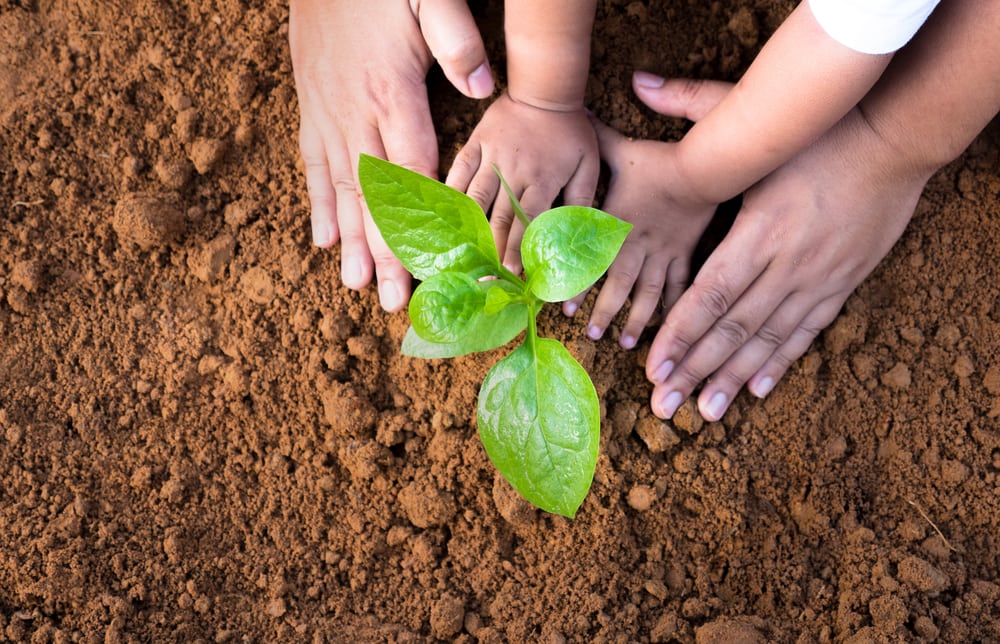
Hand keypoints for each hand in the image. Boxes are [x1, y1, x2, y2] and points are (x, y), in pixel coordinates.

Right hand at [289, 0, 493, 310]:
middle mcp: (355, 113)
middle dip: (382, 252)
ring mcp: (328, 113)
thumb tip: (483, 89)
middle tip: (390, 300)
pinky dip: (318, 204)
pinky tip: (322, 238)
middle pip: (373, 195)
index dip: (418, 224)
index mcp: (392, 93)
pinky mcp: (311, 106)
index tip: (428, 267)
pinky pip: (313, 164)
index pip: (410, 174)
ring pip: (341, 188)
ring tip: (353, 286)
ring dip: (348, 240)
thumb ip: (456, 40)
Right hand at [445, 93, 599, 272]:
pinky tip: (443, 213)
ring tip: (462, 253)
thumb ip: (582, 200)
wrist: (546, 87)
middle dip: (493, 250)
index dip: (520, 250)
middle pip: (500, 218)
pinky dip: (450, 192)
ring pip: (476, 199)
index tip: (514, 275)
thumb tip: (579, 234)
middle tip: (486, 276)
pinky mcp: (476, 143)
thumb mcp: (588, 164)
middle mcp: (514, 172)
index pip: (529, 223)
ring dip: (470, 228)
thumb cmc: (571, 130)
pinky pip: (459, 169)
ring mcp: (492, 157)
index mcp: (543, 179)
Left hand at [564, 80, 727, 348]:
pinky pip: (679, 287)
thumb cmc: (660, 159)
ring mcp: (666, 253)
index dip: (579, 285)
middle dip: (605, 311)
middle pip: (620, 284)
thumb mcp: (620, 148)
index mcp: (620, 224)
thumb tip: (572, 114)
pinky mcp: (688, 254)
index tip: (565, 308)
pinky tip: (669, 329)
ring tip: (625, 342)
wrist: (707, 167)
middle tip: (591, 334)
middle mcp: (641, 244)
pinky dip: (672, 308)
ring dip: (636, 318)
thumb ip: (594, 140)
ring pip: (649, 293)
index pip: (594, 259)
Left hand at [642, 84, 930, 421]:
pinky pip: (807, 333)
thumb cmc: (817, 134)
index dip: (680, 334)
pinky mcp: (840, 284)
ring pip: (767, 340)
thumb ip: (694, 110)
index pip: (710, 295)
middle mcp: (784, 265)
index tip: (653, 366)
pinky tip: (757, 390)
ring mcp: (816, 279)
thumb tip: (640, 85)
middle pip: (732, 329)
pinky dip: (781, 362)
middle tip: (663, 407)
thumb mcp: (757, 125)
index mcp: (757, 232)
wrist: (894, 141)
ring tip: (703, 413)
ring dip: (732, 378)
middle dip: (695, 370)